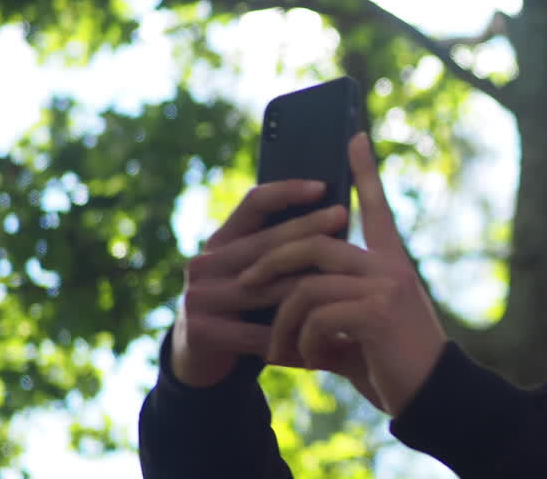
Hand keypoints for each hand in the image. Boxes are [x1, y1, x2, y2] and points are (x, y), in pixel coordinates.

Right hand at [172, 181, 348, 386]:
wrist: (203, 362)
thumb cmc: (248, 309)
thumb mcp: (258, 273)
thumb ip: (282, 248)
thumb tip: (340, 214)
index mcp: (221, 242)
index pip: (252, 204)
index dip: (286, 190)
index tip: (323, 185)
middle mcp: (205, 263)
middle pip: (265, 242)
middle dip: (308, 228)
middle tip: (344, 215)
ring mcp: (199, 297)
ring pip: (266, 287)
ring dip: (309, 286)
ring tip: (347, 279)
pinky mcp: (200, 332)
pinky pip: (258, 333)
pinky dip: (294, 337)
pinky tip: (328, 337)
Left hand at [239, 133, 447, 416]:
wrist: (431, 397)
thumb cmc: (392, 365)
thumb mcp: (357, 328)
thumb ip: (329, 304)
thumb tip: (279, 294)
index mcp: (391, 264)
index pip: (376, 207)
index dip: (365, 171)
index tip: (354, 136)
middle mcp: (391, 267)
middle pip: (315, 241)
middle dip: (271, 262)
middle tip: (246, 284)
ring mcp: (386, 286)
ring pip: (306, 284)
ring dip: (280, 322)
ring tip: (280, 351)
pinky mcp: (378, 313)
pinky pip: (314, 316)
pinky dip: (301, 343)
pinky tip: (315, 361)